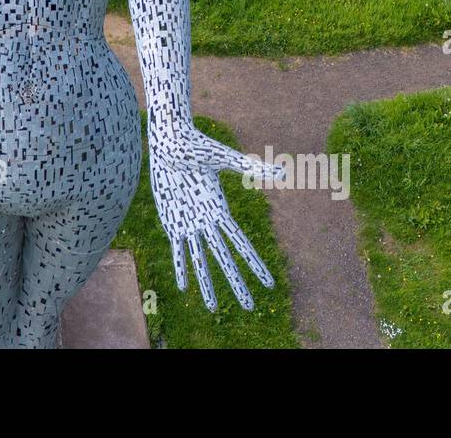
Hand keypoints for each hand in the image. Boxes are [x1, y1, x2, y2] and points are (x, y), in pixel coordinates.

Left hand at [149, 123, 283, 310]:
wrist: (169, 143)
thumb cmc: (197, 146)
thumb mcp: (224, 158)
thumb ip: (250, 166)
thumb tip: (280, 169)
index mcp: (221, 210)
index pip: (241, 245)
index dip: (255, 266)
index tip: (269, 283)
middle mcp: (208, 222)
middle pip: (225, 260)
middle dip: (236, 284)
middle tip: (248, 306)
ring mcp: (190, 224)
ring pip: (200, 261)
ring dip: (206, 283)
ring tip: (212, 307)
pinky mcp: (172, 222)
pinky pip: (177, 251)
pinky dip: (181, 268)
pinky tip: (183, 287)